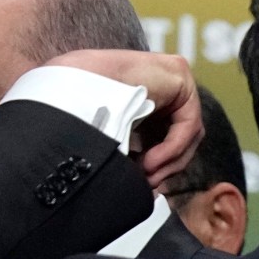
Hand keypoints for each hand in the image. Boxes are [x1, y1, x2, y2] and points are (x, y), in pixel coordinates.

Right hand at [44, 49, 203, 188]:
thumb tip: (153, 185)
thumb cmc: (83, 112)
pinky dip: (172, 147)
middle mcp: (167, 85)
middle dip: (167, 166)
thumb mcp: (119, 139)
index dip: (163, 165)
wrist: (69, 88)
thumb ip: (138, 153)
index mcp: (152, 97)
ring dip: (168, 161)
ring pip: (189, 133)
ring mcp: (175, 75)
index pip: (171, 138)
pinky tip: (151, 162)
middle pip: (184, 136)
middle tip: (149, 184)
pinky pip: (187, 122)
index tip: (147, 185)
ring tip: (145, 174)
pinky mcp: (178, 73)